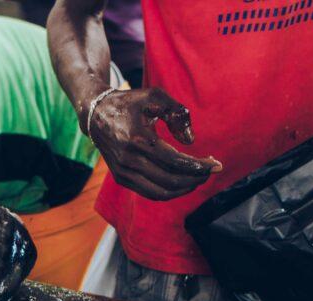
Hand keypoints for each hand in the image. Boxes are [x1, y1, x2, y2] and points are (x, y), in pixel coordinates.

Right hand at [87, 87, 222, 200]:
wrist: (96, 115)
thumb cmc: (130, 103)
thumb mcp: (155, 96)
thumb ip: (177, 113)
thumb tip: (190, 141)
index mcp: (137, 139)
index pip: (175, 161)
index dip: (199, 166)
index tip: (217, 164)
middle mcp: (129, 159)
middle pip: (171, 180)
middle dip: (196, 178)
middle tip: (210, 171)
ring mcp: (123, 172)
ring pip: (161, 192)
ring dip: (184, 188)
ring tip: (198, 178)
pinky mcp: (121, 178)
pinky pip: (150, 192)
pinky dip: (170, 192)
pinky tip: (182, 182)